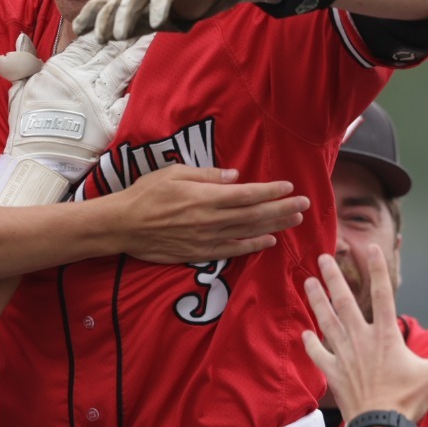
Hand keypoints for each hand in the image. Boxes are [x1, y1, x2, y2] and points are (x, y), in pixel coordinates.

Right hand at [0, 32, 152, 205]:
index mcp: (62, 69)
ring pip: (124, 67)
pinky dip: (143, 88)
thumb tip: (21, 39)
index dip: (104, 27)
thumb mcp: (18, 91)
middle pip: (110, 49)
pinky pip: (130, 101)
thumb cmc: (25, 130)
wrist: (35, 162)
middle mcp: (82, 80)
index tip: (117, 15)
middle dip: (128, 32)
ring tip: (156, 34)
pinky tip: (159, 73)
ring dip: (139, 50)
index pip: (88, 42)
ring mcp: (98, 100)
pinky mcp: (110, 122)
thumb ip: (22, 63)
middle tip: (145, 16)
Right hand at [107, 166, 305, 264]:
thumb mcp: (174, 174)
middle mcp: (211, 219)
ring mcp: (207, 238)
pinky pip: (232, 250)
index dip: (271, 191)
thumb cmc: (146, 194)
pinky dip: (252, 245)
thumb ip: (206, 175)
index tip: (289, 187)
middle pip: (254, 214)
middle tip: (304, 205)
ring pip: (248, 232)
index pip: (247, 194)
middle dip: (282, 209)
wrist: (123, 225)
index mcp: (205, 196)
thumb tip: (235, 177)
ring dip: (274, 225)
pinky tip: (269, 241)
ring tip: (295, 220)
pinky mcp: (200, 252)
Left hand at [302, 246, 427, 422]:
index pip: (383, 294)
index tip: (369, 248)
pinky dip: (312, 344)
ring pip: (327, 322)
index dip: (377, 270)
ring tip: (308, 282)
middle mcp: (362, 340)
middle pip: (344, 302)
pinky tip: (304, 334)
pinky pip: (319, 355)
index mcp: (386, 336)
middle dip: (333, 278)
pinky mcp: (333, 374)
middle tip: (322, 257)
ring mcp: (344, 356)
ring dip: (317, 301)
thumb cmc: (408, 401)